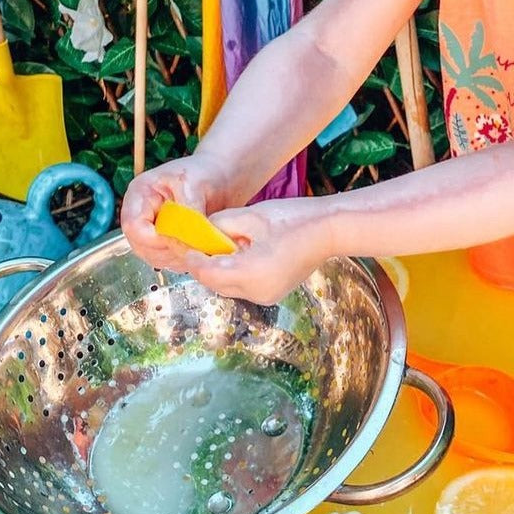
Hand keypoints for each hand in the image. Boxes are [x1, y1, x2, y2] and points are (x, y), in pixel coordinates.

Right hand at [120, 155, 224, 270]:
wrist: (222, 176)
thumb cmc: (206, 172)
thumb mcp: (195, 185)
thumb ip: (188, 212)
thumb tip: (187, 239)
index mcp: (140, 193)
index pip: (133, 225)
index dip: (154, 238)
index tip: (179, 238)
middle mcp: (140, 213)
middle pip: (140, 245)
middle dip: (168, 250)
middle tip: (195, 245)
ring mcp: (151, 229)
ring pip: (154, 256)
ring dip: (177, 257)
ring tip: (201, 245)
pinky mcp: (164, 241)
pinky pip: (167, 260)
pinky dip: (183, 259)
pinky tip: (200, 249)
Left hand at [179, 198, 332, 305]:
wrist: (330, 230)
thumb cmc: (292, 218)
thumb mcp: (250, 216)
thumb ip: (220, 225)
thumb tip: (203, 233)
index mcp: (249, 273)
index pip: (207, 273)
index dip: (193, 259)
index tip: (184, 244)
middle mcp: (256, 292)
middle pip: (215, 283)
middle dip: (205, 264)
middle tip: (199, 243)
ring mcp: (267, 296)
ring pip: (229, 286)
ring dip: (220, 269)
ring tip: (221, 245)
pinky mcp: (273, 294)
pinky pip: (244, 286)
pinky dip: (236, 272)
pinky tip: (241, 252)